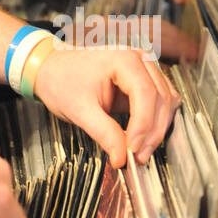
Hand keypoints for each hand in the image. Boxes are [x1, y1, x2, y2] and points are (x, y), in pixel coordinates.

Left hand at [34, 46, 178, 167]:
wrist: (51, 68)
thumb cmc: (61, 80)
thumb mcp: (79, 110)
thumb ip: (104, 133)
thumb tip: (121, 157)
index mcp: (123, 60)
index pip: (146, 94)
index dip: (144, 125)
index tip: (133, 149)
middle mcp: (139, 59)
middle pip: (161, 98)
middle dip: (153, 132)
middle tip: (138, 157)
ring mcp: (143, 68)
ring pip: (166, 100)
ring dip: (157, 128)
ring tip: (140, 151)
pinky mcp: (142, 81)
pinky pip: (160, 101)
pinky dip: (156, 121)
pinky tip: (143, 138)